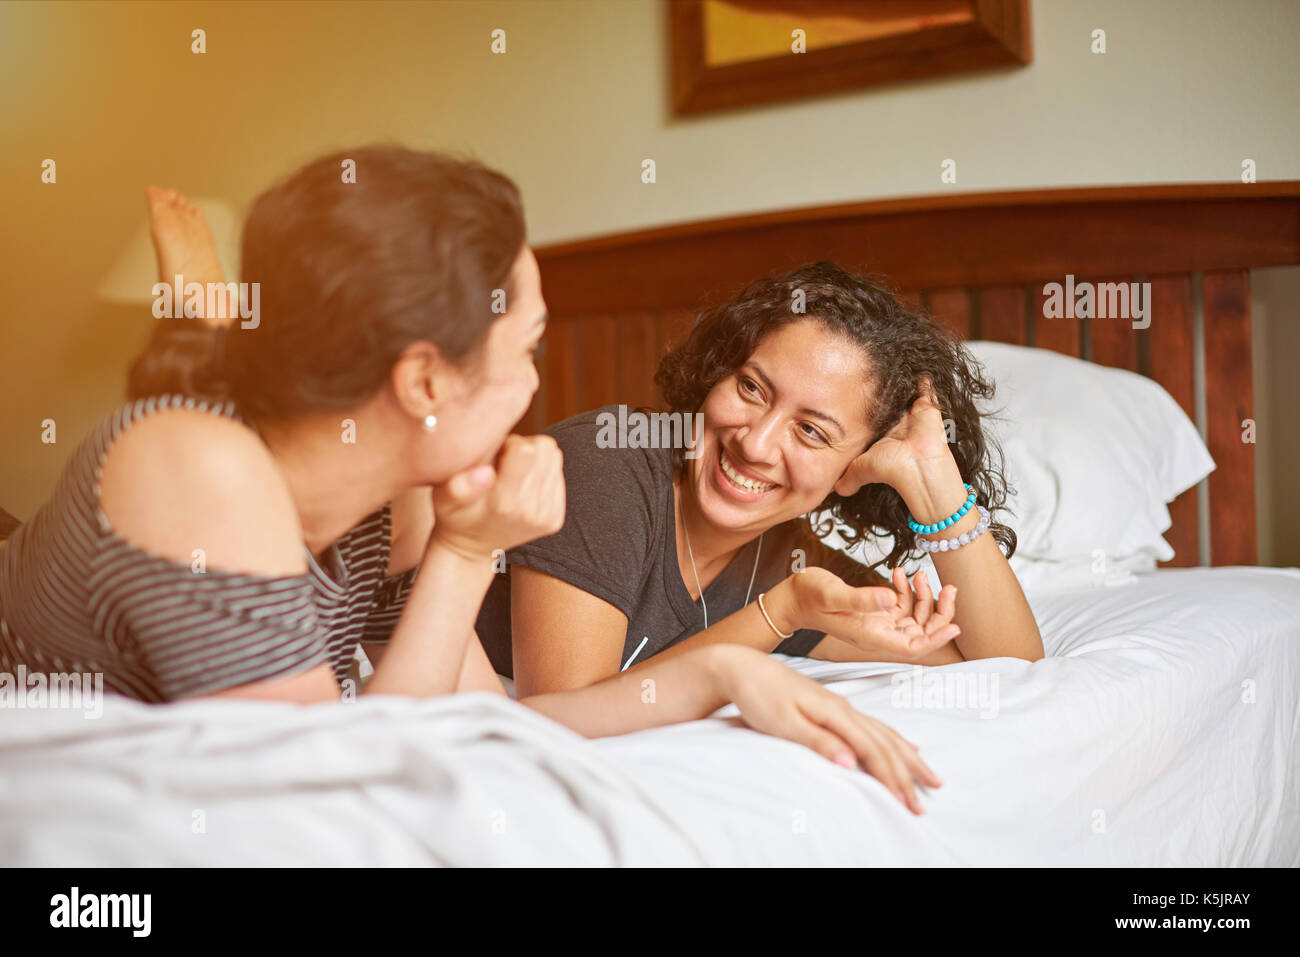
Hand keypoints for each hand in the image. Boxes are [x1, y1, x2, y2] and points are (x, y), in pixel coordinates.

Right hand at [428, 434, 564, 562]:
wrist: (471, 547)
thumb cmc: (455, 514)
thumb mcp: (443, 499)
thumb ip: (458, 486)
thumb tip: (486, 473)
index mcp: (503, 502)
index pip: (526, 451)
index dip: (510, 443)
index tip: (497, 454)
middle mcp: (530, 511)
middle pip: (546, 449)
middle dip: (526, 447)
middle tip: (506, 461)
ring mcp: (546, 517)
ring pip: (555, 459)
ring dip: (536, 459)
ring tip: (513, 472)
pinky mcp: (555, 519)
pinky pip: (558, 476)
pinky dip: (542, 474)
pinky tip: (523, 485)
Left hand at [716, 646, 942, 814]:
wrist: (742, 668)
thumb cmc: (759, 696)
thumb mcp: (783, 723)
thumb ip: (817, 742)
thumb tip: (851, 763)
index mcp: (835, 713)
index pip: (872, 750)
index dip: (891, 778)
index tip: (906, 803)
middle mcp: (844, 708)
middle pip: (885, 744)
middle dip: (907, 775)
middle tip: (922, 804)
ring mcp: (840, 706)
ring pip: (885, 734)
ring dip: (908, 758)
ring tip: (929, 777)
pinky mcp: (833, 708)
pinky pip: (875, 726)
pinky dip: (895, 740)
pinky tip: (906, 746)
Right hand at [790, 565, 958, 661]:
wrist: (792, 597)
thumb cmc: (808, 596)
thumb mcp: (834, 594)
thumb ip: (862, 598)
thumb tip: (890, 598)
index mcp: (871, 635)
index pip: (912, 647)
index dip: (936, 639)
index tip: (955, 626)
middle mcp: (877, 633)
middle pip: (920, 633)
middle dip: (939, 613)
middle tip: (949, 589)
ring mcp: (877, 623)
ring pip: (914, 618)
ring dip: (924, 597)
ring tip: (920, 574)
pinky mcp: (874, 611)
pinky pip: (900, 605)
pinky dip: (905, 590)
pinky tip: (899, 574)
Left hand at [834, 374, 951, 497]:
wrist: (918, 467)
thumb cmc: (893, 468)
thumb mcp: (861, 469)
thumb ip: (848, 477)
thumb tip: (834, 490)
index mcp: (883, 435)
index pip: (872, 418)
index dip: (862, 408)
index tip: (849, 392)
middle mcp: (898, 424)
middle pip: (888, 404)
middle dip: (881, 391)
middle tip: (868, 372)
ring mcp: (913, 415)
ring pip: (904, 394)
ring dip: (898, 382)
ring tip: (889, 364)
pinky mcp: (927, 406)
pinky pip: (925, 388)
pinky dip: (920, 378)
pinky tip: (913, 365)